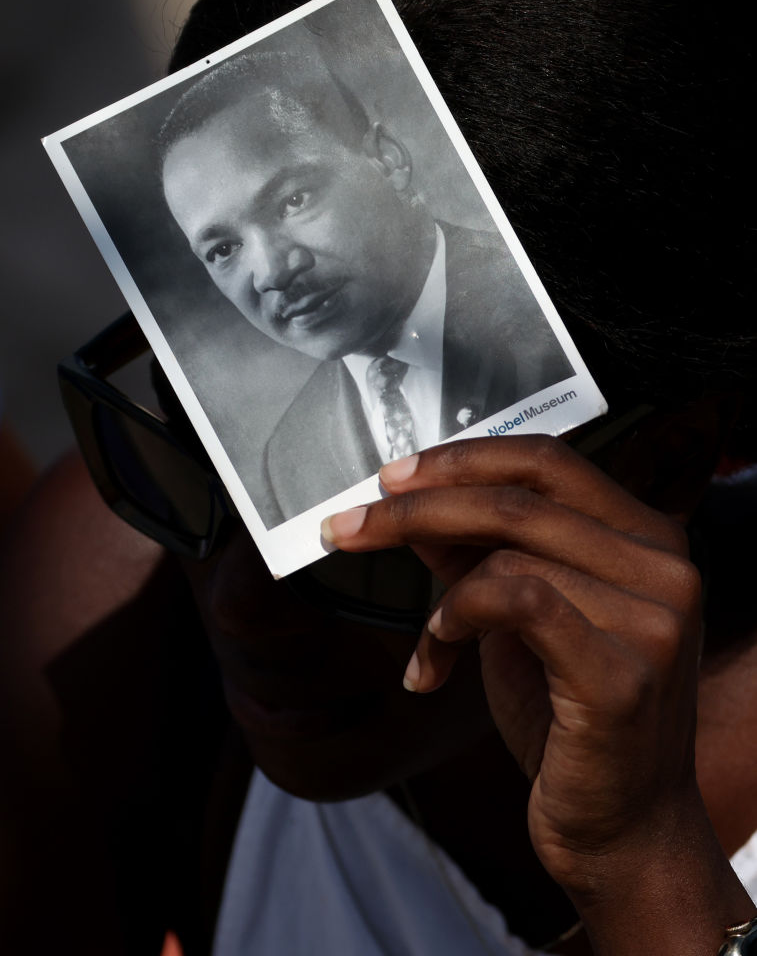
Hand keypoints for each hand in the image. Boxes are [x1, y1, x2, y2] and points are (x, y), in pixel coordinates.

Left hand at [321, 435, 752, 944]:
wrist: (621, 827)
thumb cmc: (571, 719)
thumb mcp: (520, 617)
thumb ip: (481, 554)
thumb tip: (414, 504)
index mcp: (647, 537)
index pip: (548, 460)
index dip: (463, 458)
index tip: (394, 476)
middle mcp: (665, 565)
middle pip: (518, 497)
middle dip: (417, 507)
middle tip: (349, 525)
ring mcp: (654, 617)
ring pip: (508, 553)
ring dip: (442, 597)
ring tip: (431, 644)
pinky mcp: (623, 672)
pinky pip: (512, 603)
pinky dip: (454, 623)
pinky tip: (435, 665)